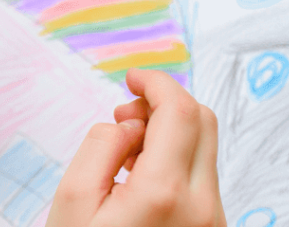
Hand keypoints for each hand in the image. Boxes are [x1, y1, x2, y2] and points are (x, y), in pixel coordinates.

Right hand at [46, 69, 224, 226]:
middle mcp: (203, 207)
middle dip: (164, 103)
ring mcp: (215, 222)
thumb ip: (102, 145)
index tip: (132, 77)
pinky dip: (176, 159)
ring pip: (205, 149)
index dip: (156, 81)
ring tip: (125, 154)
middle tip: (124, 116)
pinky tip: (141, 178)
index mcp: (165, 193)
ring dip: (169, 132)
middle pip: (204, 122)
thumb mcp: (73, 198)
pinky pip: (203, 177)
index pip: (180, 110)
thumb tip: (130, 123)